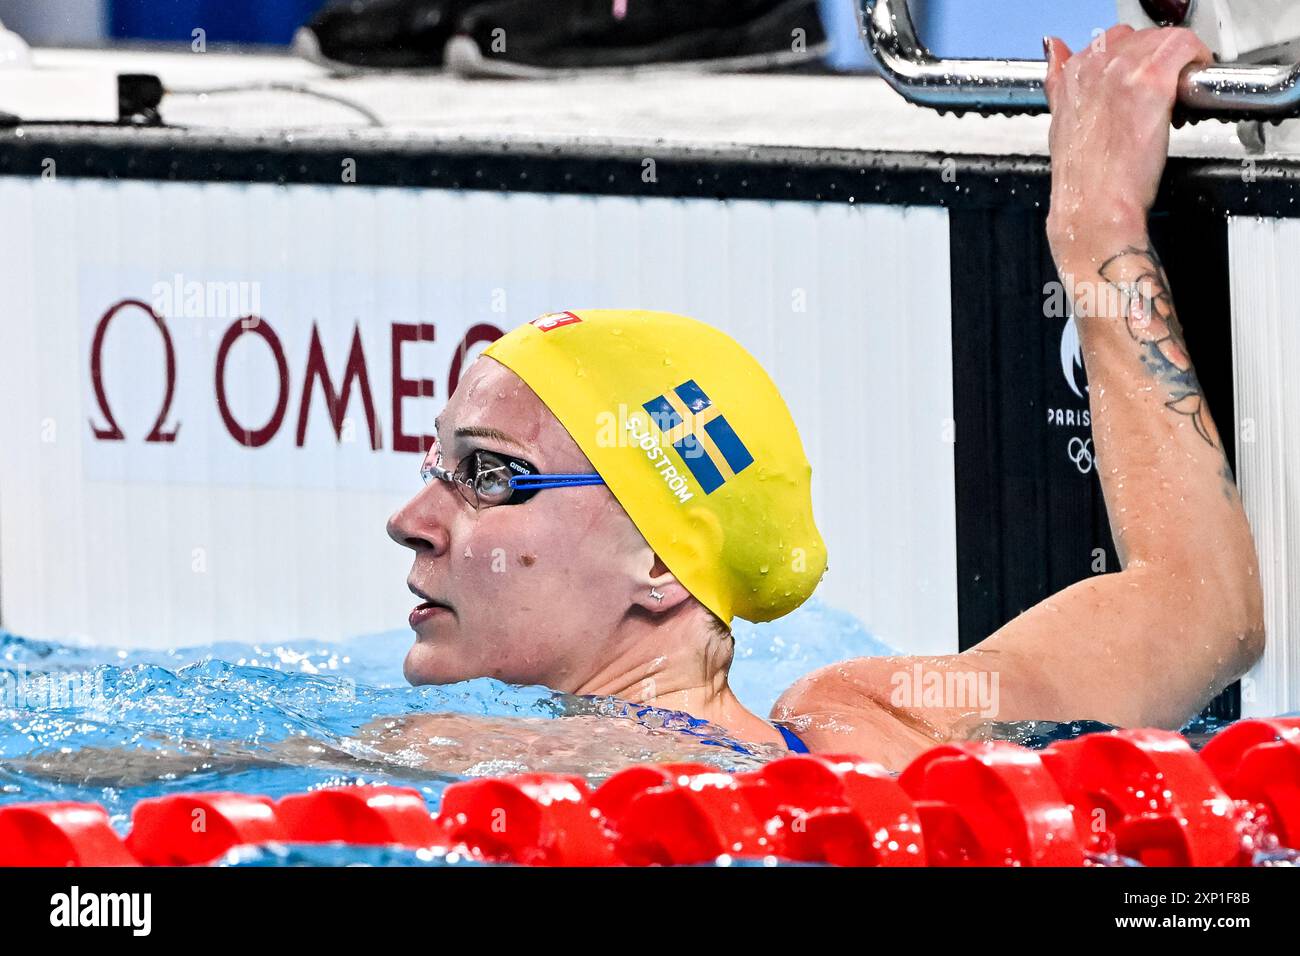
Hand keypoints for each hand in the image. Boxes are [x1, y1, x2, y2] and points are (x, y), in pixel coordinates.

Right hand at [1043, 26, 1211, 265]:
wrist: (1091, 211)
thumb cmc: (1083, 182)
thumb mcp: (1061, 126)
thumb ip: (1060, 82)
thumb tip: (1055, 50)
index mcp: (1069, 75)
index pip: (1110, 43)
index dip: (1133, 64)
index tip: (1142, 86)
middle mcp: (1091, 65)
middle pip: (1139, 37)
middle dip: (1155, 60)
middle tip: (1162, 96)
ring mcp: (1120, 71)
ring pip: (1164, 38)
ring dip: (1178, 62)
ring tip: (1176, 99)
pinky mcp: (1149, 81)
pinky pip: (1185, 47)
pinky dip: (1196, 61)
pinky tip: (1190, 92)